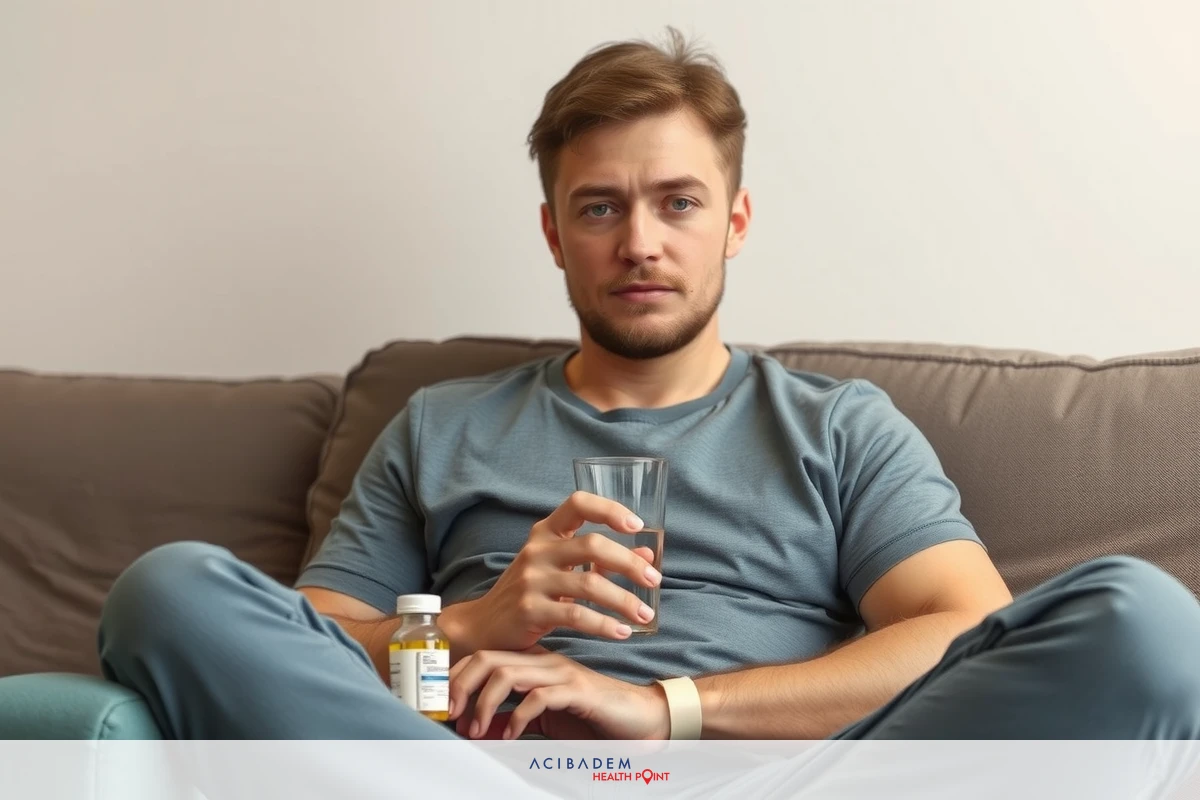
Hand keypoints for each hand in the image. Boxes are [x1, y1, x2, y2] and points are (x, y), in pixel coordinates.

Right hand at [439, 491, 661, 654]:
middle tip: (654, 580)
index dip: (609, 509)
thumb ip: (602, 561)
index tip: (637, 525)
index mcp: (546, 532)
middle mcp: (538, 550)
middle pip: (592, 545)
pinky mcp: (531, 610)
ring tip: (645, 614)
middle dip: (629, 563)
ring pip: (590, 584)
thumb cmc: (530, 593)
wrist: (485, 624)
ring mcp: (532, 580)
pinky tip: (622, 632)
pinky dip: (605, 625)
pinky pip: (577, 616)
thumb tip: (648, 554)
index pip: (578, 504)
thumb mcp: (561, 570)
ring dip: (624, 600)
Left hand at [449, 648, 669, 740]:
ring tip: (476, 730)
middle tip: (450, 716)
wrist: (639, 721)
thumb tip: (480, 730)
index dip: (457, 678)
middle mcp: (544, 661)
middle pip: (489, 658)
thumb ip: (512, 720)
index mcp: (534, 663)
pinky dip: (517, 718)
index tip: (443, 707)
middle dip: (461, 686)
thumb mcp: (543, 721)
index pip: (484, 656)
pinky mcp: (577, 691)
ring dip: (484, 704)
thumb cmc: (591, 718)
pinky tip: (512, 735)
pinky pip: (538, 698)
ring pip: (508, 674)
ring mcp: (561, 673)